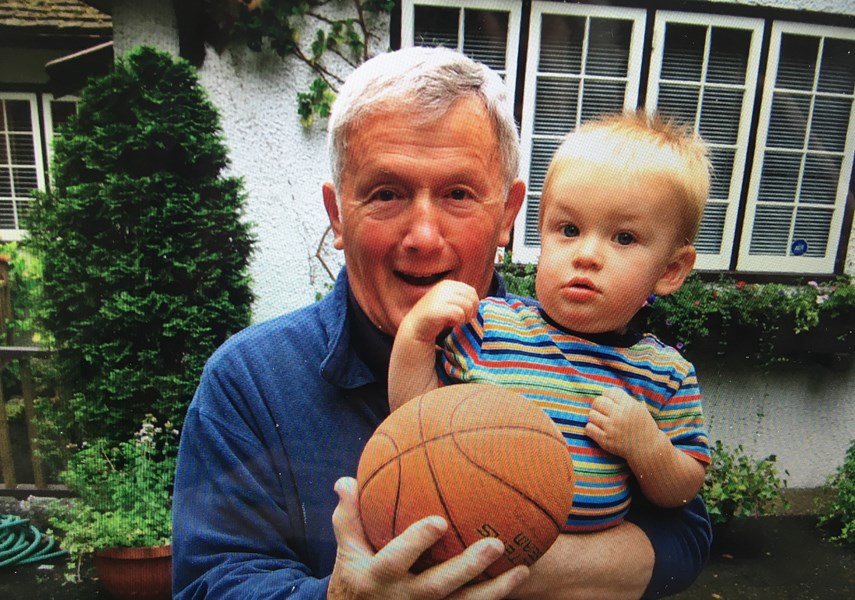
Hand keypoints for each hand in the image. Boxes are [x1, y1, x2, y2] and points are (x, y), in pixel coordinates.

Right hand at [328, 477, 528, 598]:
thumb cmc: (356, 572)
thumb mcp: (346, 548)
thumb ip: (348, 515)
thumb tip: (345, 480)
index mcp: (378, 578)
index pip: (396, 560)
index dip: (416, 543)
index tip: (439, 521)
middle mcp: (404, 599)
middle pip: (439, 587)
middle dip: (467, 568)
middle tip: (495, 544)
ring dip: (495, 590)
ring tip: (522, 568)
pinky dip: (496, 597)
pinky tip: (521, 575)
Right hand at [400, 280, 479, 344]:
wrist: (416, 326)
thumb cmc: (435, 316)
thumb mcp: (448, 301)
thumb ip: (460, 298)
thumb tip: (477, 301)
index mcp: (448, 284)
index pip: (471, 291)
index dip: (474, 304)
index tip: (468, 314)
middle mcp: (445, 288)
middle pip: (471, 298)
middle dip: (471, 311)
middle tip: (463, 319)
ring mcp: (441, 297)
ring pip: (467, 306)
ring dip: (465, 317)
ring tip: (457, 322)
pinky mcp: (438, 309)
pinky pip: (459, 313)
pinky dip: (459, 320)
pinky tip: (451, 324)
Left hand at [585, 388, 659, 460]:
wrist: (648, 448)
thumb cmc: (641, 425)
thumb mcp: (638, 408)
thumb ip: (622, 399)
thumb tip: (603, 393)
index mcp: (629, 406)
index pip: (609, 392)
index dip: (608, 396)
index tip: (611, 403)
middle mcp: (619, 416)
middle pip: (597, 402)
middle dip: (599, 406)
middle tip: (604, 412)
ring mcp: (611, 428)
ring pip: (591, 415)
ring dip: (595, 417)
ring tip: (602, 421)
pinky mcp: (605, 440)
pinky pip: (588, 428)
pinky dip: (591, 428)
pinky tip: (598, 429)